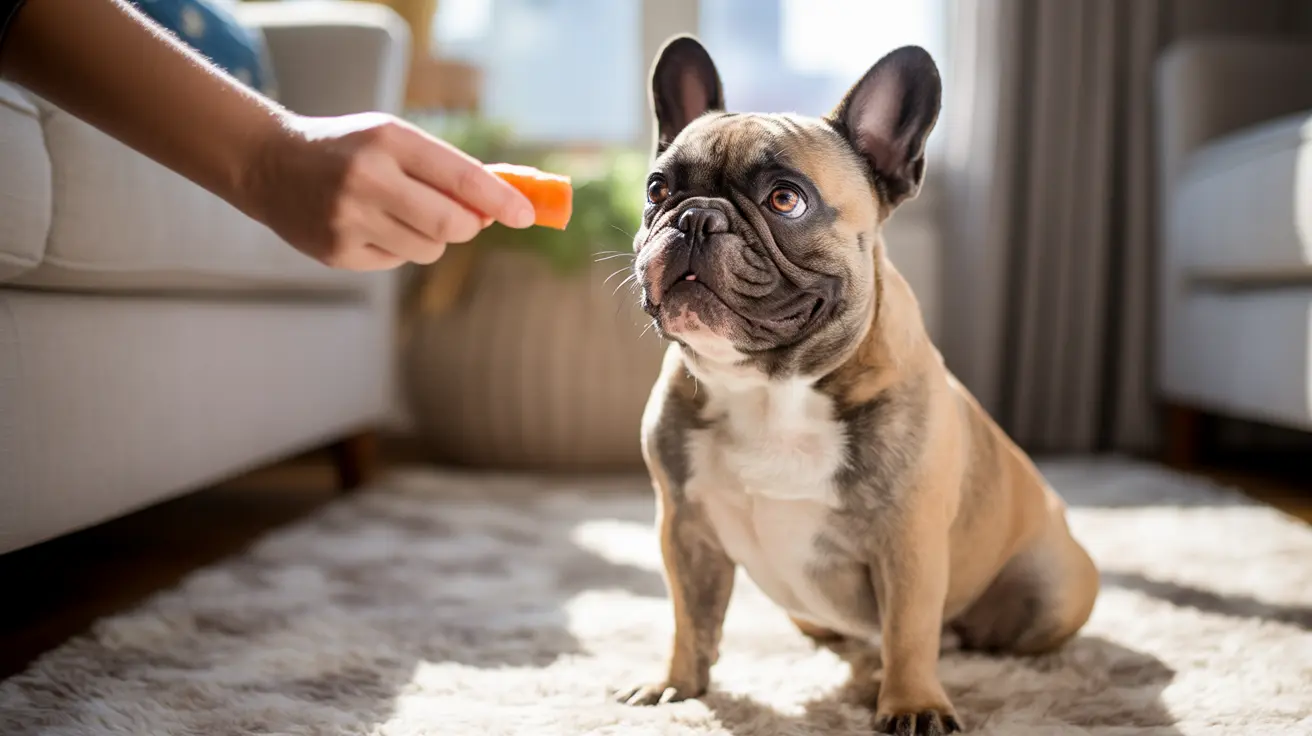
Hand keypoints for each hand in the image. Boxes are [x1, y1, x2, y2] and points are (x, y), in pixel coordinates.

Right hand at [244, 112, 536, 269]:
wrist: (271, 165)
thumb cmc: (348, 149)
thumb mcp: (392, 139)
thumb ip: (443, 169)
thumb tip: (499, 207)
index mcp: (388, 141)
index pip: (461, 177)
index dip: (501, 200)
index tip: (526, 215)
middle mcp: (367, 179)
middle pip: (451, 224)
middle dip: (468, 226)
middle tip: (466, 220)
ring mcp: (349, 219)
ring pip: (428, 249)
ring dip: (432, 237)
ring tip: (400, 213)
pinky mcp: (337, 252)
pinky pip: (397, 261)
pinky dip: (398, 248)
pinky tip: (370, 226)